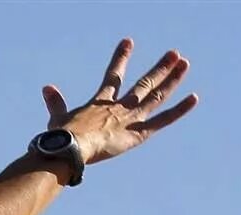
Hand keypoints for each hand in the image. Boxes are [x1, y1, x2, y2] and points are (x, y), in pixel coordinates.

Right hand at [42, 39, 197, 165]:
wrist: (71, 147)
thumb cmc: (61, 137)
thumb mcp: (58, 118)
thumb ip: (55, 103)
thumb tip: (47, 88)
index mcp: (100, 102)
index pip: (113, 76)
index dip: (121, 58)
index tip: (128, 41)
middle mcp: (119, 107)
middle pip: (143, 83)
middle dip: (159, 68)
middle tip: (174, 53)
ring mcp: (130, 118)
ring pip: (155, 95)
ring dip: (171, 79)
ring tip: (184, 63)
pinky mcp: (138, 133)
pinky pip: (162, 120)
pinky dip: (178, 110)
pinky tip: (194, 98)